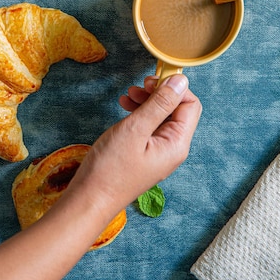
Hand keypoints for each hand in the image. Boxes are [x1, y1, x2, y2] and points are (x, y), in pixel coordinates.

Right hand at [68, 74, 201, 217]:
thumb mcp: (135, 129)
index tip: (152, 80)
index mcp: (177, 144)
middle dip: (159, 93)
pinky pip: (149, 127)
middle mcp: (172, 149)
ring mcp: (158, 152)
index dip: (174, 88)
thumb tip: (181, 81)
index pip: (190, 105)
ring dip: (147, 101)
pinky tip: (124, 107)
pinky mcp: (145, 153)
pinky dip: (139, 113)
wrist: (89, 199)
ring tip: (128, 95)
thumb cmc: (110, 169)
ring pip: (161, 116)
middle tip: (139, 86)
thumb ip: (160, 104)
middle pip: (177, 110)